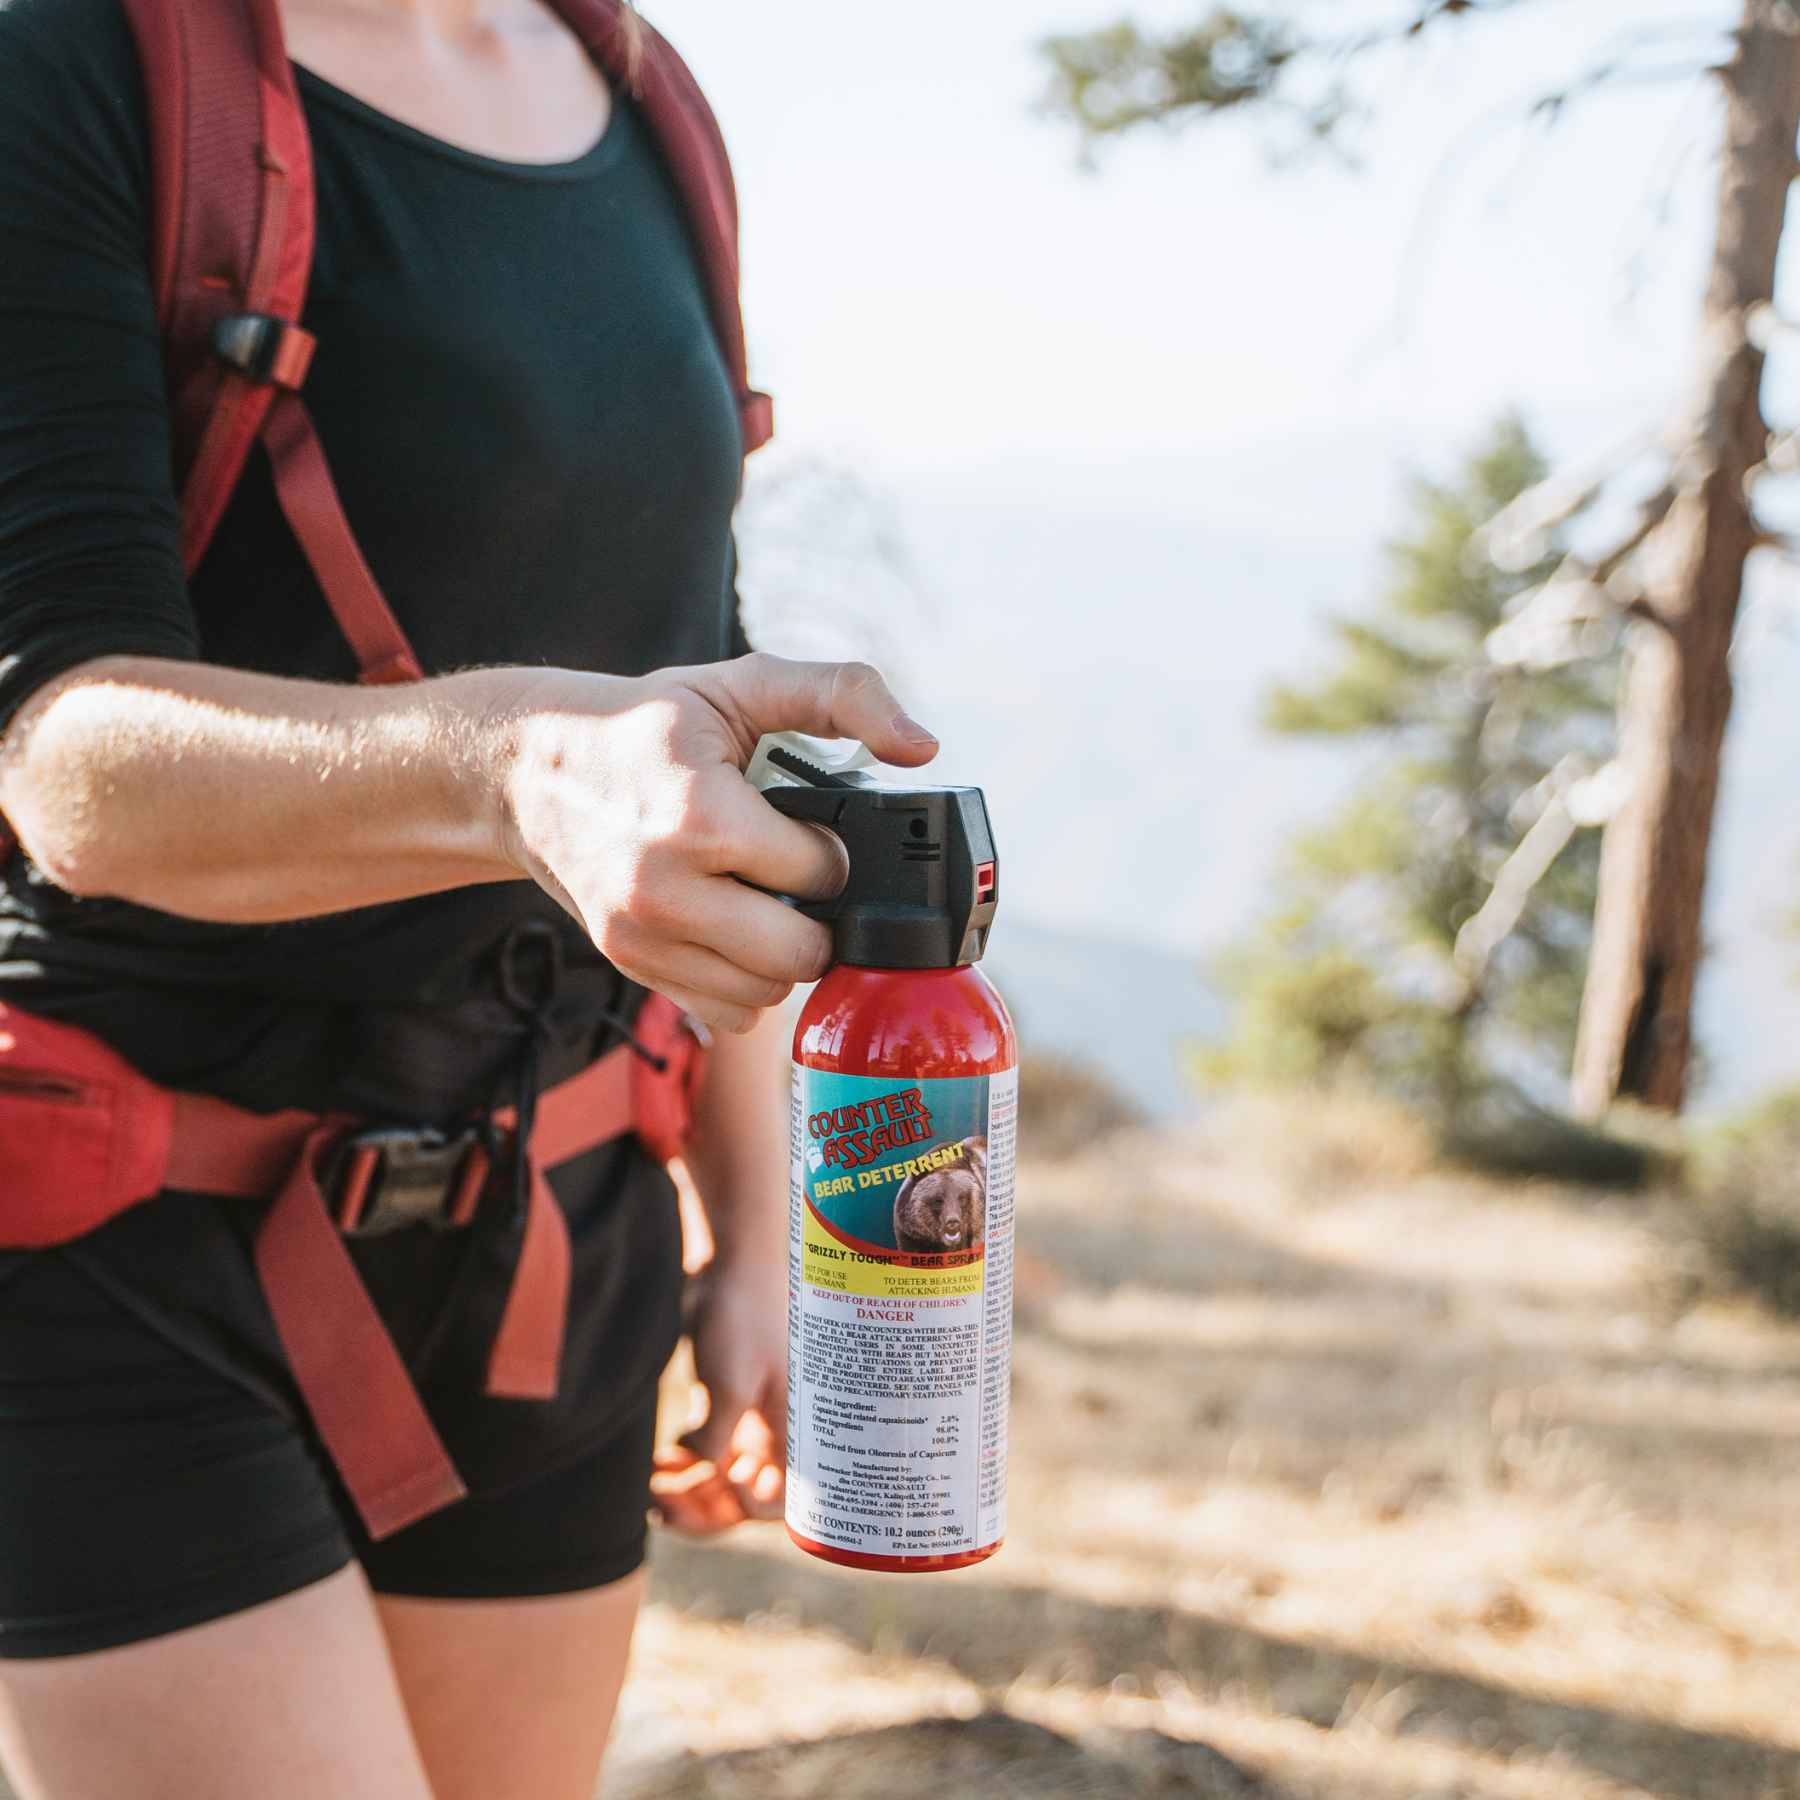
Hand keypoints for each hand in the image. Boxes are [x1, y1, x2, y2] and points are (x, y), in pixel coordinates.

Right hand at [490, 653, 937, 1032]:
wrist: (526, 770)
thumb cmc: (644, 727)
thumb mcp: (743, 683)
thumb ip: (843, 695)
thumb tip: (922, 747)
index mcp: (701, 814)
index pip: (823, 872)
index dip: (833, 853)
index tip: (810, 832)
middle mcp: (665, 885)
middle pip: (801, 950)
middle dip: (820, 917)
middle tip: (801, 879)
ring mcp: (642, 934)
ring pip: (767, 991)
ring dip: (784, 955)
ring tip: (767, 902)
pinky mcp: (630, 964)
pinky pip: (726, 1012)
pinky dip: (745, 983)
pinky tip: (736, 932)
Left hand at [650, 1255, 787, 1534]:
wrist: (728, 1260)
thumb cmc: (744, 1318)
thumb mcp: (729, 1387)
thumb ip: (713, 1443)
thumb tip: (691, 1470)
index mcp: (794, 1433)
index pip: (780, 1502)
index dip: (747, 1510)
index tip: (714, 1489)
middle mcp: (773, 1433)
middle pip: (743, 1498)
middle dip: (706, 1509)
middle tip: (664, 1505)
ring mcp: (746, 1420)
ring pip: (718, 1480)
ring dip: (688, 1492)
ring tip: (652, 1490)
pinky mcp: (720, 1404)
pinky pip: (701, 1452)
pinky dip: (678, 1466)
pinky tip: (654, 1465)